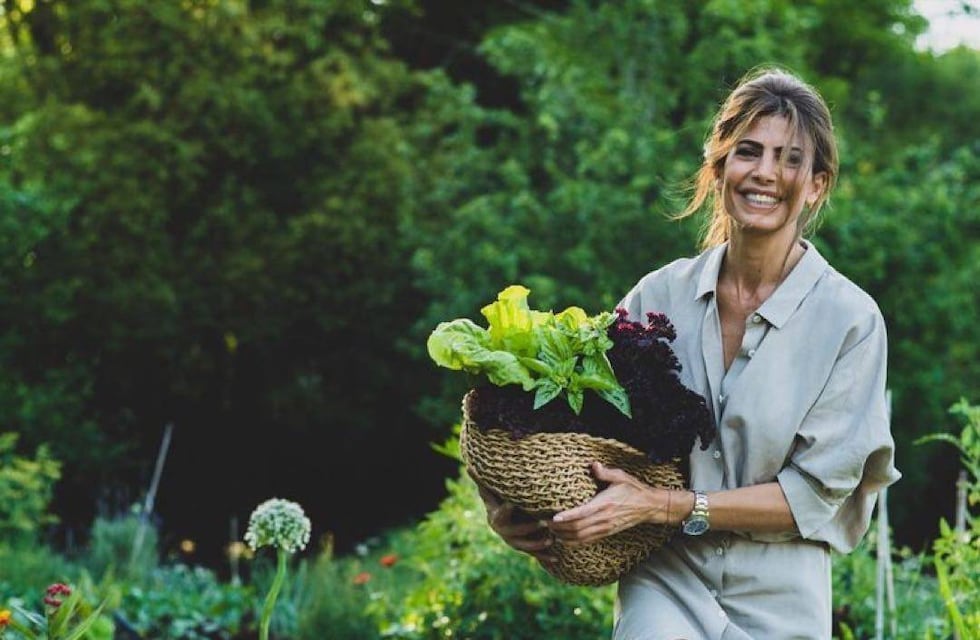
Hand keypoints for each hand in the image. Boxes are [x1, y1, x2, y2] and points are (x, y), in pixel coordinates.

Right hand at [468, 469, 556, 563]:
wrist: (504, 520)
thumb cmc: (500, 500)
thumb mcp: (492, 493)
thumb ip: (483, 482)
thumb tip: (467, 467)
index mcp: (496, 518)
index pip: (500, 514)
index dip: (506, 509)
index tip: (514, 503)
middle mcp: (503, 532)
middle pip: (514, 533)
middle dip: (529, 528)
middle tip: (544, 522)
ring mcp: (513, 542)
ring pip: (525, 546)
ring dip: (538, 544)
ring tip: (551, 539)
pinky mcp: (524, 549)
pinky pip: (534, 555)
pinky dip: (545, 557)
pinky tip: (556, 560)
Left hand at [548, 461, 669, 545]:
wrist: (648, 506)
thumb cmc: (632, 489)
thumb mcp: (620, 476)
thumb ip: (605, 472)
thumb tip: (593, 465)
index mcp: (605, 504)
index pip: (582, 513)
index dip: (567, 517)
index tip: (553, 517)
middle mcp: (604, 519)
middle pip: (577, 528)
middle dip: (559, 528)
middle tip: (544, 524)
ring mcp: (605, 528)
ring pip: (581, 538)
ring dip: (564, 537)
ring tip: (550, 532)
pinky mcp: (606, 533)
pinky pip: (587, 541)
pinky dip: (573, 542)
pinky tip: (563, 539)